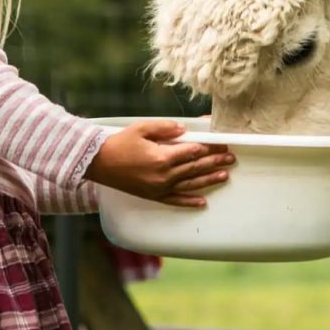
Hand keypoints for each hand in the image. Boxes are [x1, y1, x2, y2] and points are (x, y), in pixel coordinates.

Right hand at [85, 119, 234, 207]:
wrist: (99, 163)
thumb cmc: (120, 143)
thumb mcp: (141, 128)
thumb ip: (165, 128)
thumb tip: (185, 129)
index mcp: (162, 156)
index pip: (193, 151)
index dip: (209, 147)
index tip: (222, 144)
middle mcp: (164, 175)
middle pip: (195, 168)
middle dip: (215, 162)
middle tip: (231, 159)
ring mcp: (160, 188)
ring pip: (190, 185)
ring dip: (209, 180)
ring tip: (224, 176)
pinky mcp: (153, 196)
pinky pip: (175, 200)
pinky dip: (189, 201)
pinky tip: (203, 202)